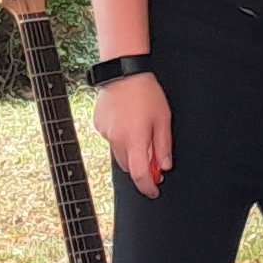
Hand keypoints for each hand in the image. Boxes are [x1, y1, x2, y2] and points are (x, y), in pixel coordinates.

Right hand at [95, 69, 173, 195]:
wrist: (123, 71)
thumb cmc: (146, 92)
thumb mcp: (163, 119)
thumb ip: (163, 146)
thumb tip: (164, 166)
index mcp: (134, 140)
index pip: (140, 175)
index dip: (148, 187)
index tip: (154, 191)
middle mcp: (116, 140)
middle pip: (128, 167)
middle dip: (141, 168)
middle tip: (155, 160)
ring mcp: (105, 132)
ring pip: (119, 154)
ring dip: (131, 152)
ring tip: (141, 131)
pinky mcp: (98, 124)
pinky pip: (111, 139)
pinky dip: (121, 138)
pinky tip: (128, 120)